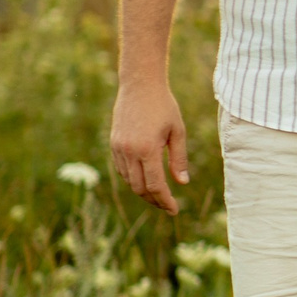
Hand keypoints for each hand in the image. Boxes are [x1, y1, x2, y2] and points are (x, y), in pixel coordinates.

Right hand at [110, 77, 189, 213]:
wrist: (139, 85)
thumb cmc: (164, 106)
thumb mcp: (178, 132)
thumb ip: (179, 159)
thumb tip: (182, 183)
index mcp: (147, 150)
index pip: (155, 186)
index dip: (165, 201)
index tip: (174, 210)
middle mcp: (129, 152)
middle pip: (140, 188)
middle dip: (154, 200)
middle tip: (168, 205)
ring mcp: (118, 148)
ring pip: (129, 181)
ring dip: (143, 191)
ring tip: (158, 195)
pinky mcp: (114, 144)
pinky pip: (122, 169)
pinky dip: (133, 179)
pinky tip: (145, 179)